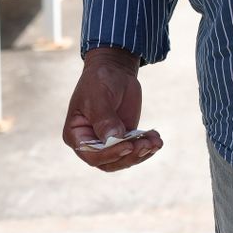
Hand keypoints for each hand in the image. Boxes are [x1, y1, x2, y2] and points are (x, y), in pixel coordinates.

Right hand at [62, 47, 162, 172]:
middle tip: (147, 145)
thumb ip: (104, 119)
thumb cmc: (99, 80)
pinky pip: (135, 148)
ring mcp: (108, 142)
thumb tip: (114, 138)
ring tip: (155, 142)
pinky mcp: (124, 137)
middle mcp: (90, 143)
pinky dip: (147, 145)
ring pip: (124, 158)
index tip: (128, 145)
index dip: (110, 154)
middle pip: (109, 162)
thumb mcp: (99, 97)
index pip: (92, 155)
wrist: (114, 70)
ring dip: (141, 153)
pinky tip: (156, 138)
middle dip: (129, 156)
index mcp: (76, 135)